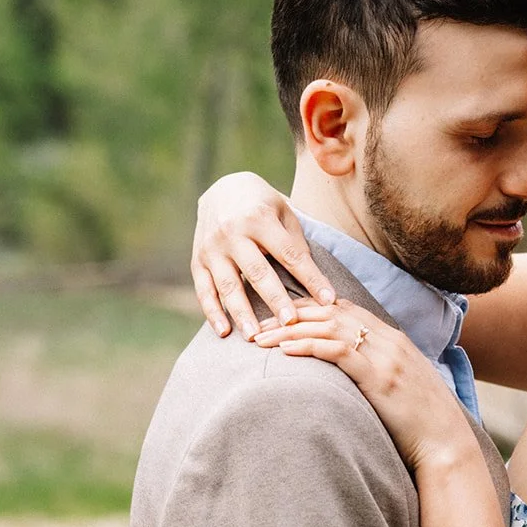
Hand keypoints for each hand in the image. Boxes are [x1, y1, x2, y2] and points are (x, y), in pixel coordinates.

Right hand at [191, 172, 335, 339]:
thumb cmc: (262, 204)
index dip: (310, 278)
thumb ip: (295, 242)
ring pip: (228, 285)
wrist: (222, 189)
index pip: (290, 254)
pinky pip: (204, 290)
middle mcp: (232, 232)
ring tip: (255, 337)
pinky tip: (223, 332)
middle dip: (275, 299)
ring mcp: (212, 248)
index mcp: (259, 218)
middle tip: (291, 323)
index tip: (328, 300)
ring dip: (242, 313)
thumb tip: (312, 280)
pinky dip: (212, 312)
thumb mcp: (283, 212)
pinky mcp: (198, 261)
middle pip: (258, 272)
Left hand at [254, 303, 476, 471]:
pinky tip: (286, 350)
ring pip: (330, 327)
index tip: (278, 315)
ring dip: (290, 330)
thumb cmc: (419, 422)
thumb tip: (342, 374)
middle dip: (291, 314)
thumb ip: (373, 370)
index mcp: (392, 339)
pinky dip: (309, 346)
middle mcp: (388, 340)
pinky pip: (339, 351)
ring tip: (261, 337)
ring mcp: (386, 356)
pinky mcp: (380, 376)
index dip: (307, 308)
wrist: (445, 443)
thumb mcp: (396, 386)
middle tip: (258, 323)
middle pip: (331, 312)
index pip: (343, 309)